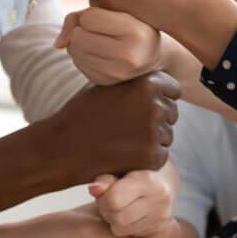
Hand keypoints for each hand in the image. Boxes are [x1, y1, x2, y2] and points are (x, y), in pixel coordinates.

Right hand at [36, 72, 179, 184]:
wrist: (63, 146)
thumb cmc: (82, 113)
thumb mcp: (108, 85)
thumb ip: (135, 81)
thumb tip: (158, 79)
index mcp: (147, 83)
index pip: (173, 89)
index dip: (158, 98)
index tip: (141, 108)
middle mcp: (154, 105)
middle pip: (171, 113)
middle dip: (155, 120)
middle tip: (128, 128)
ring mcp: (154, 132)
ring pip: (166, 136)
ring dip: (151, 140)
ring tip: (123, 140)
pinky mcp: (151, 157)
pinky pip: (161, 156)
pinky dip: (146, 159)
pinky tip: (124, 154)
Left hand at [56, 7, 164, 84]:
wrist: (153, 54)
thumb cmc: (131, 24)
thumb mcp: (116, 10)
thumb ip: (79, 16)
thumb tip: (57, 44)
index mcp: (135, 32)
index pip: (88, 18)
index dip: (92, 14)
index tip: (107, 17)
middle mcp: (128, 57)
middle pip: (78, 37)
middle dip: (82, 30)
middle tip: (99, 30)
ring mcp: (117, 74)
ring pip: (74, 51)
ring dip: (79, 43)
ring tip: (99, 41)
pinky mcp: (107, 84)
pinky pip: (78, 65)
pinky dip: (83, 56)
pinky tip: (100, 54)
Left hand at [90, 166, 177, 237]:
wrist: (159, 186)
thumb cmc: (131, 178)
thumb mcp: (117, 173)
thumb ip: (104, 181)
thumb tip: (94, 188)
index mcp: (148, 181)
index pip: (114, 199)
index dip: (103, 200)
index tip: (104, 196)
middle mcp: (160, 199)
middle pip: (118, 218)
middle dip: (107, 213)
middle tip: (108, 206)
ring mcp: (162, 217)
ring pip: (122, 230)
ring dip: (114, 224)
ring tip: (117, 212)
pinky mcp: (160, 230)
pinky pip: (130, 237)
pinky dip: (124, 230)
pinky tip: (127, 219)